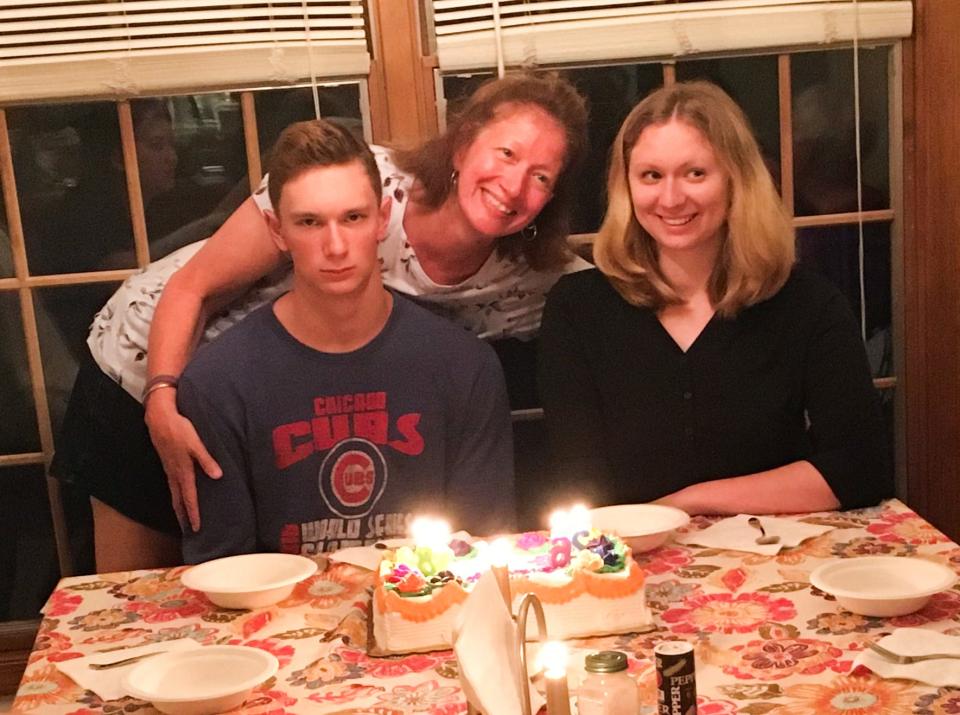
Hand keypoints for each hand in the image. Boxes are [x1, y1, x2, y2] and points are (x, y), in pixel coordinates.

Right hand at [144, 389, 221, 531]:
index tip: (196, 528)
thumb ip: (207, 460)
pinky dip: (176, 496)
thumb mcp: (196, 444)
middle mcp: (174, 475)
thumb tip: (218, 476)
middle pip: (178, 501)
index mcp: (183, 472)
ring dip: (178, 508)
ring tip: (183, 519)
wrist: (160, 419)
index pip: (189, 498)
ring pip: (174, 495)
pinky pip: (172, 486)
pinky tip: (180, 496)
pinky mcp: (168, 465)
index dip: (193, 513)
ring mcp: (169, 470)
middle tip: (188, 531)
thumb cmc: (180, 430)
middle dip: (183, 516)